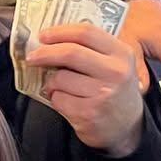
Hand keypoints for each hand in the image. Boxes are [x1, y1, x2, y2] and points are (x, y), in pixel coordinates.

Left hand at [26, 21, 145, 155]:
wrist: (128, 128)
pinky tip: (65, 101)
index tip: (43, 35)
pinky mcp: (89, 113)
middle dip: (45, 53)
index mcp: (122, 54)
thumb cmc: (115, 92)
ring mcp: (103, 94)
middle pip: (70, 53)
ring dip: (51, 82)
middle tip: (32, 56)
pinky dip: (55, 99)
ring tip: (56, 87)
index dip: (60, 32)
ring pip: (60, 78)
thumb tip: (52, 39)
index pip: (86, 33)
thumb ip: (92, 50)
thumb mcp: (115, 65)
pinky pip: (58, 99)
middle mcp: (115, 72)